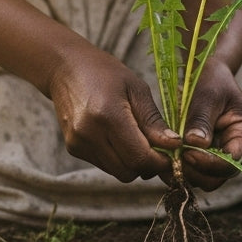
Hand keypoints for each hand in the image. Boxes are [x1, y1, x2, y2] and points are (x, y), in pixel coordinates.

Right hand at [47, 43, 181, 182]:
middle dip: (149, 166)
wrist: (66, 69)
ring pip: (118, 172)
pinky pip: (105, 165)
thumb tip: (175, 144)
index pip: (139, 157)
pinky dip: (119, 159)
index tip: (172, 153)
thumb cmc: (106, 73)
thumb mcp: (137, 89)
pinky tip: (120, 138)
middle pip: (129, 171)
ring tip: (139, 140)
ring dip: (134, 164)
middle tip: (159, 149)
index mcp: (108, 115)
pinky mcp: (73, 149)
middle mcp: (89, 134)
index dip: (160, 161)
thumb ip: (153, 121)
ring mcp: (78, 144)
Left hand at [178, 59, 241, 190]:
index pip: (232, 162)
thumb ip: (202, 119)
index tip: (186, 153)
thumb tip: (195, 144)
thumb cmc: (211, 80)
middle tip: (172, 158)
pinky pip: (193, 172)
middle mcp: (237, 150)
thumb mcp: (207, 95)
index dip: (209, 163)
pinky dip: (179, 168)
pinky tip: (164, 157)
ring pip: (204, 179)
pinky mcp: (205, 157)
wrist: (207, 75)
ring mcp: (220, 156)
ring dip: (185, 172)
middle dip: (195, 171)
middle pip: (218, 177)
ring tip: (165, 157)